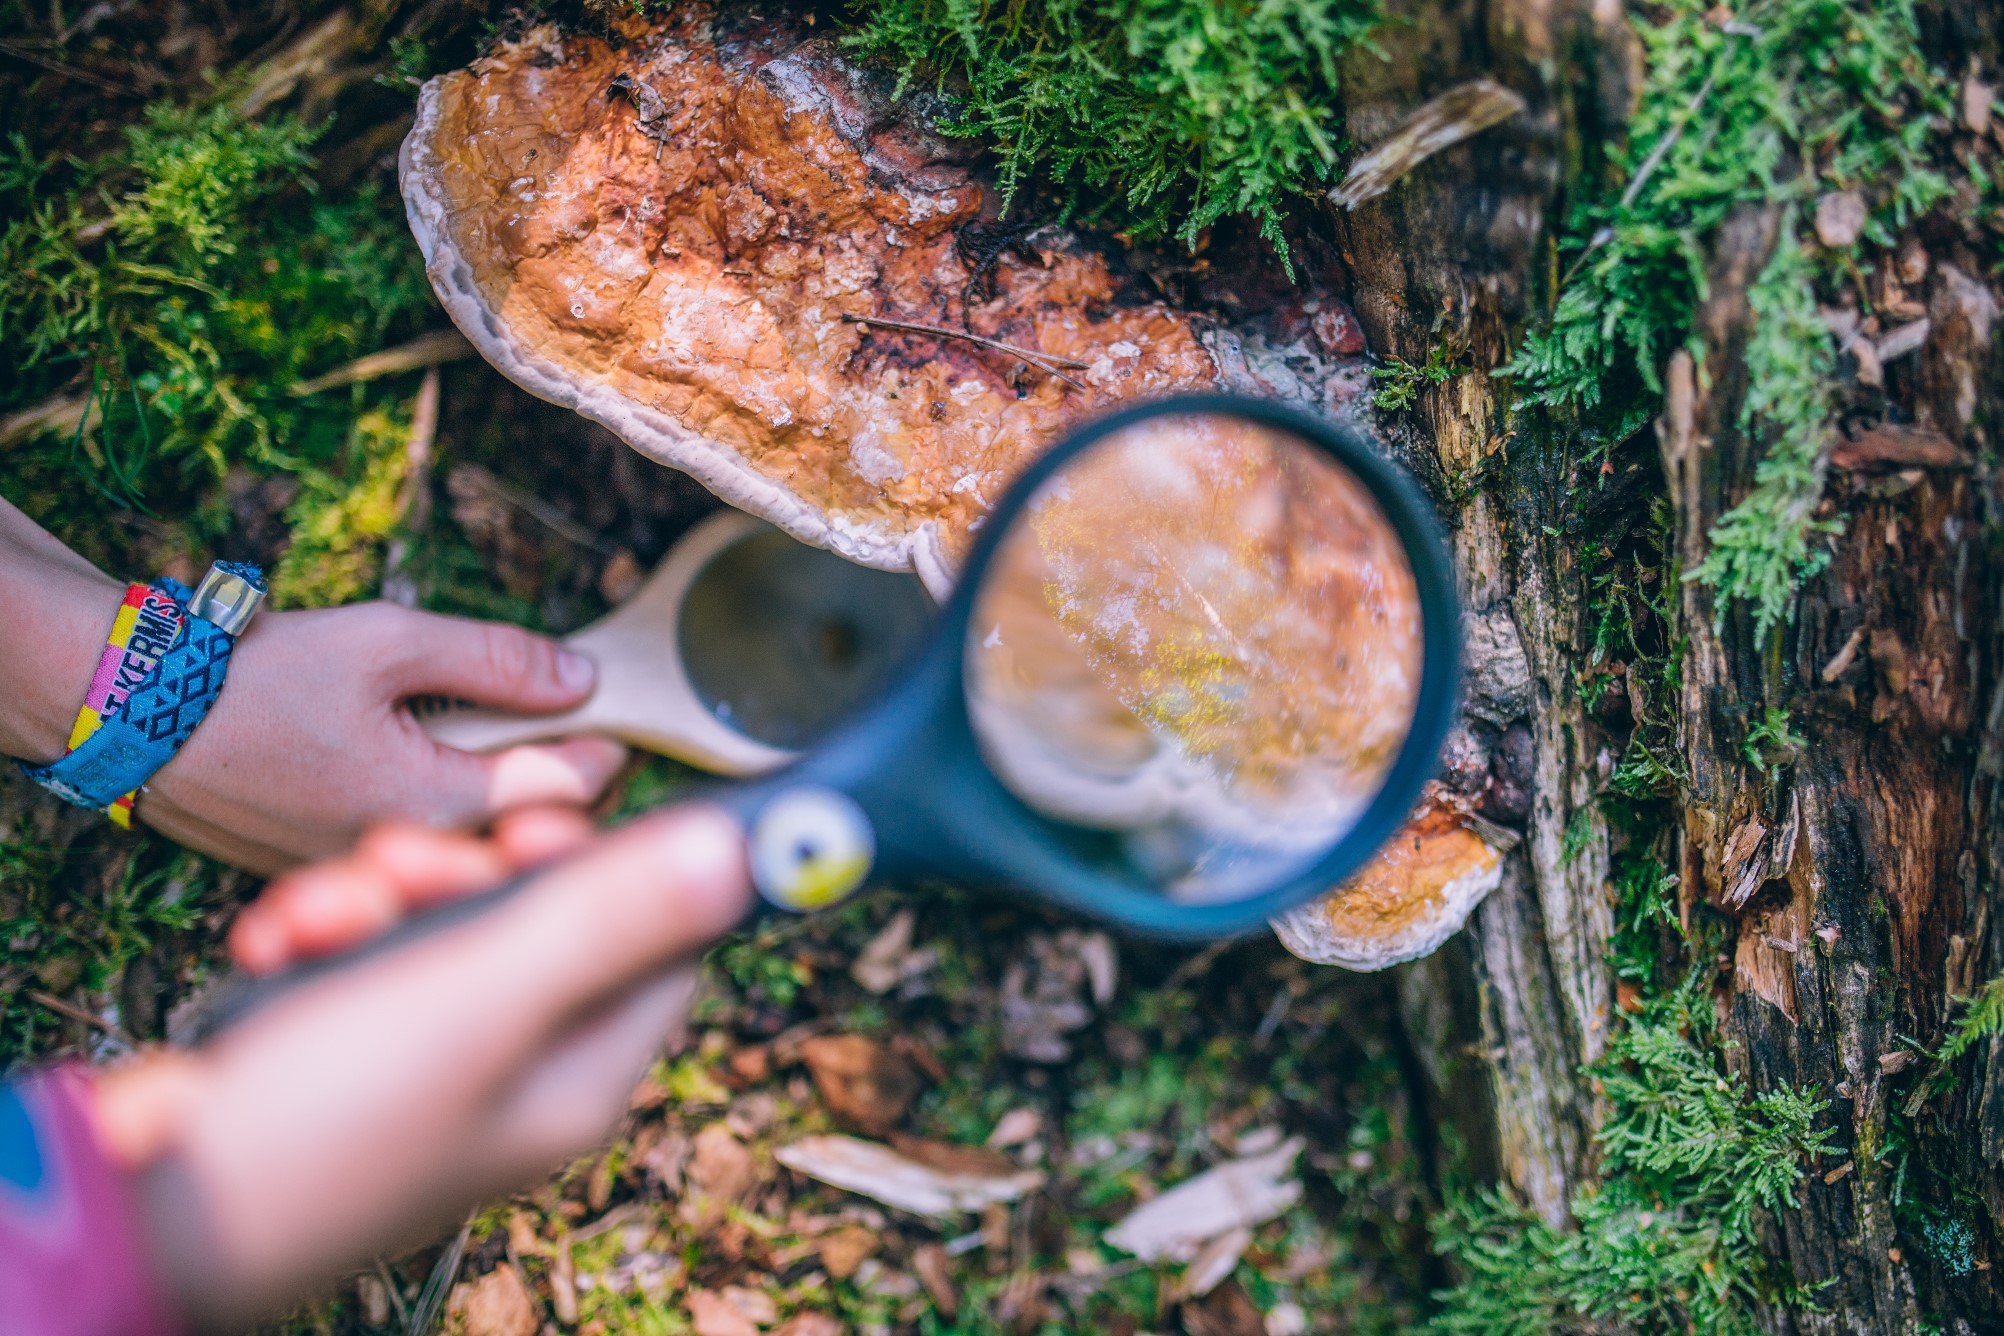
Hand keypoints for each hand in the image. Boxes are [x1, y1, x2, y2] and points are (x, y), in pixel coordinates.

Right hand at [0, 494, 625, 873]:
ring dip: (502, 795)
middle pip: (527, 830)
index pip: (567, 794)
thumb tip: (583, 679)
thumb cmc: (253, 677)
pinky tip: (427, 759)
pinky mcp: (330, 875)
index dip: (605, 746)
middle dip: (560, 778)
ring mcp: (368, 877)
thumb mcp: (386, 642)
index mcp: (435, 808)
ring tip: (502, 735)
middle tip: (571, 722)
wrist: (130, 718)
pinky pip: (414, 850)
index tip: (618, 713)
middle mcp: (409, 862)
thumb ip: (496, 661)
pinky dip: (440, 809)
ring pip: (472, 844)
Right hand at [90, 805, 751, 1329]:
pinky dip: (326, 934)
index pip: (657, 946)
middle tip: (397, 859)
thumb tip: (736, 857)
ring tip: (314, 912)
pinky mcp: (357, 1057)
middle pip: (544, 924)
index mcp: (580, 1074)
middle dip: (466, 870)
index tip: (532, 825)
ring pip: (448, 931)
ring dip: (380, 894)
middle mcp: (522, 1075)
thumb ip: (609, 919)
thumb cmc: (326, 1113)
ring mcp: (438, 1069)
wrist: (150, 1192)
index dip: (608, 867)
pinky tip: (277, 942)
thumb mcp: (481, 996)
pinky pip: (372, 962)